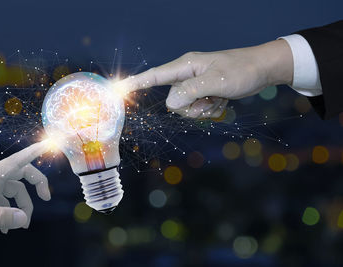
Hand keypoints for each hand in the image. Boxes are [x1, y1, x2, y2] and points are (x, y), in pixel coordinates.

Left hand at [0, 141, 50, 235]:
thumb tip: (24, 219)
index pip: (18, 160)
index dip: (35, 152)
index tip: (49, 143)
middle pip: (21, 174)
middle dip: (36, 185)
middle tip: (46, 199)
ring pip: (13, 190)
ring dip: (20, 206)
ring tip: (21, 226)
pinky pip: (1, 199)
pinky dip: (7, 211)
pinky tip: (4, 228)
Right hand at [116, 39, 292, 118]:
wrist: (262, 70)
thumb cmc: (242, 70)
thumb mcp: (218, 81)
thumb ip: (191, 91)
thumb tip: (171, 103)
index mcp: (185, 66)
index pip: (154, 76)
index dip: (136, 83)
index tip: (119, 89)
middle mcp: (186, 76)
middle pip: (174, 101)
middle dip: (192, 107)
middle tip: (210, 97)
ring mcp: (195, 85)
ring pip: (186, 108)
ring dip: (203, 109)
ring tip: (219, 97)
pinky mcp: (203, 93)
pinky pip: (198, 110)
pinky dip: (211, 109)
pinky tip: (223, 100)